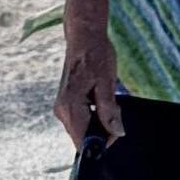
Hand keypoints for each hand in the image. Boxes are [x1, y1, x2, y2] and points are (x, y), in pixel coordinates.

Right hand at [54, 28, 125, 149]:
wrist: (84, 38)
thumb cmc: (96, 55)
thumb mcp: (107, 84)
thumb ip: (109, 112)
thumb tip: (117, 133)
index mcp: (70, 107)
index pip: (83, 142)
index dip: (102, 142)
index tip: (116, 129)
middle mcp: (62, 111)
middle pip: (83, 138)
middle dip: (103, 130)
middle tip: (114, 108)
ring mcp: (62, 108)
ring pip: (83, 129)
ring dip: (99, 121)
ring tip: (106, 98)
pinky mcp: (66, 104)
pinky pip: (82, 120)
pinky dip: (94, 115)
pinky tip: (100, 98)